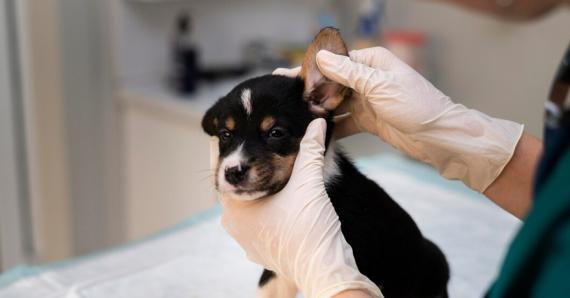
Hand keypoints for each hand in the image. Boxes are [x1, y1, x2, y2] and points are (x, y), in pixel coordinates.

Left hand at [217, 119, 382, 297]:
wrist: (324, 271)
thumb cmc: (311, 229)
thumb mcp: (309, 183)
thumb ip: (311, 148)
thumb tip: (317, 122)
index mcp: (235, 208)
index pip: (223, 168)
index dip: (226, 145)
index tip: (228, 128)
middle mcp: (233, 226)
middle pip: (236, 186)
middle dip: (247, 165)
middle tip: (255, 142)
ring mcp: (245, 241)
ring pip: (247, 204)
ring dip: (258, 187)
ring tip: (271, 167)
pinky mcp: (260, 250)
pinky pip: (257, 221)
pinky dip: (266, 206)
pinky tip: (281, 197)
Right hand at [275, 47, 522, 191]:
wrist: (440, 138)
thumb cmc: (417, 107)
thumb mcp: (380, 86)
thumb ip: (348, 73)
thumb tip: (321, 58)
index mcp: (372, 62)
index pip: (335, 61)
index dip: (311, 70)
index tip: (287, 77)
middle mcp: (369, 79)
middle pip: (332, 82)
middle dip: (311, 92)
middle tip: (285, 101)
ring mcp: (368, 101)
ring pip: (336, 103)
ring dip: (320, 111)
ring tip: (296, 119)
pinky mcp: (369, 121)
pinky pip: (344, 122)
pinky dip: (332, 128)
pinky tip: (315, 133)